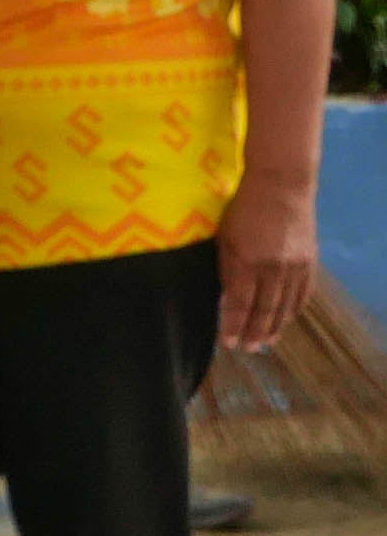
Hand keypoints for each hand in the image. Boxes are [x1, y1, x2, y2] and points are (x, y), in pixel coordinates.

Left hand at [218, 164, 318, 353]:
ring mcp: (296, 266)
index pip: (240, 303)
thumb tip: (228, 298)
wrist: (281, 186)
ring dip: (275, 326)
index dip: (234, 325)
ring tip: (266, 342)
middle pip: (265, 309)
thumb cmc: (243, 208)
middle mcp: (274, 268)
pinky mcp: (310, 261)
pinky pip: (302, 293)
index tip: (230, 342)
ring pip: (286, 305)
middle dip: (255, 332)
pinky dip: (293, 309)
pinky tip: (285, 320)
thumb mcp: (225, 237)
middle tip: (249, 349)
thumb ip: (227, 269)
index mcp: (248, 261)